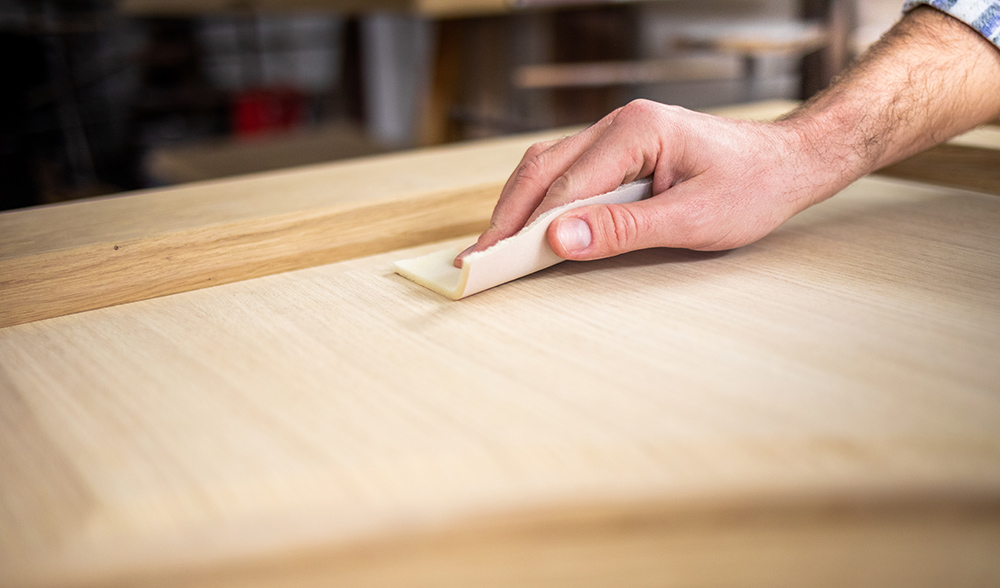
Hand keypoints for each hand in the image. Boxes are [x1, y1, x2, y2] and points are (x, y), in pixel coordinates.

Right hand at [456, 99, 851, 265]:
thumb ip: (624, 229)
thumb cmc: (751, 187)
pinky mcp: (622, 151)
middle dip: (508, 215)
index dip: (523, 225)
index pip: (564, 184)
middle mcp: (619, 124)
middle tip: (478, 258)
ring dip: (521, 207)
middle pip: (543, 168)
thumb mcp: (692, 218)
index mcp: (635, 130)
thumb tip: (561, 240)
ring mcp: (618, 135)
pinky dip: (546, 203)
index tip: (491, 259)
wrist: (788, 163)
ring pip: (550, 168)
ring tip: (496, 248)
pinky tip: (534, 229)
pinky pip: (570, 174)